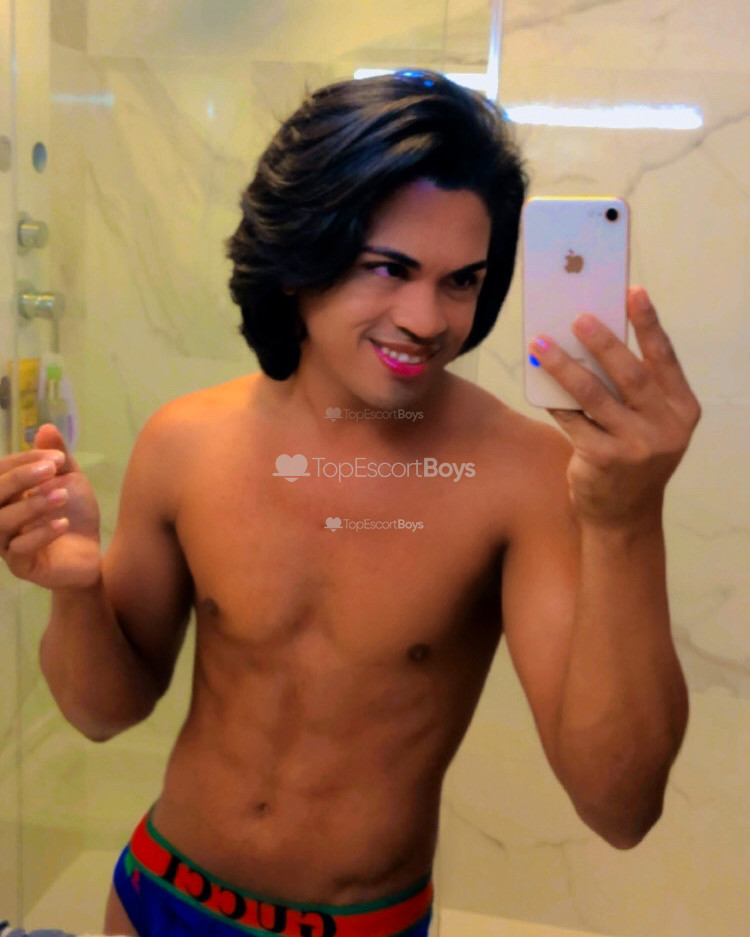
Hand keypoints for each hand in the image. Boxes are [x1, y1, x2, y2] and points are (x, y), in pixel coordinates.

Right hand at [0, 423, 101, 587]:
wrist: (91, 554)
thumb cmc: (74, 514)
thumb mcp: (69, 480)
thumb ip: (56, 458)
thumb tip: (46, 427)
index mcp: (6, 494)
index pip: (1, 471)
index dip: (25, 460)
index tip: (56, 457)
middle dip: (21, 478)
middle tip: (52, 469)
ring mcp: (5, 543)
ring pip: (2, 521)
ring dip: (32, 505)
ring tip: (62, 496)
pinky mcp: (20, 566)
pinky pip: (20, 549)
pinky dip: (40, 534)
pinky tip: (63, 523)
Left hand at [528, 286, 700, 527]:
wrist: (625, 516)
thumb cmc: (633, 457)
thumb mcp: (648, 423)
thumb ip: (633, 390)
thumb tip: (591, 340)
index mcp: (682, 410)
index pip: (665, 358)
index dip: (648, 323)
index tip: (633, 292)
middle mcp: (666, 428)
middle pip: (630, 374)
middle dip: (602, 342)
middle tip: (578, 316)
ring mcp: (636, 446)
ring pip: (594, 395)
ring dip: (564, 366)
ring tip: (541, 344)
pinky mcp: (603, 460)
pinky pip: (572, 420)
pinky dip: (554, 400)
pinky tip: (538, 381)